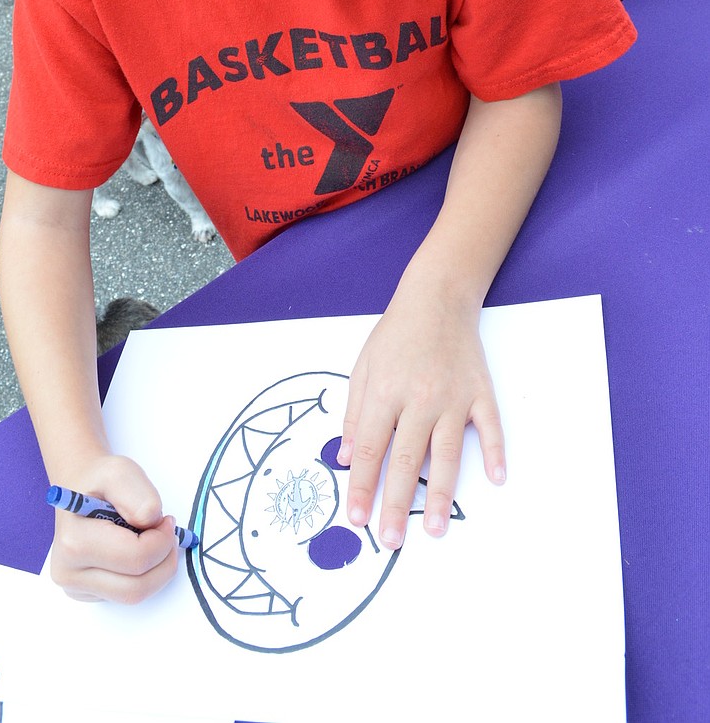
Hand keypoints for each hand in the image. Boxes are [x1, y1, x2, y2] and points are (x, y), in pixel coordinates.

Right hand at [49, 452, 178, 602]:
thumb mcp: (121, 471)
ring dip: (157, 570)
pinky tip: (136, 550)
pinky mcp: (86, 594)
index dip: (162, 541)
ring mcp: (75, 587)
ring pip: (134, 595)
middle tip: (168, 534)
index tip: (167, 521)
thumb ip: (140, 495)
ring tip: (155, 540)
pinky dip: (143, 575)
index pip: (135, 559)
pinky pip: (126, 594)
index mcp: (74, 542)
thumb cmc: (98, 481)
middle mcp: (68, 572)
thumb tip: (152, 524)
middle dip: (164, 561)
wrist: (79, 488)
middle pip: (136, 587)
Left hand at [338, 278, 504, 548]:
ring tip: (433, 529)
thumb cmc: (396, 334)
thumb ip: (353, 413)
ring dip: (439, 494)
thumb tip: (344, 457)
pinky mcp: (480, 392)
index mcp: (384, 391)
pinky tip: (495, 479)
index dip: (360, 486)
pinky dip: (493, 453)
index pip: (368, 448)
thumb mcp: (362, 366)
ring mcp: (453, 397)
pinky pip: (489, 428)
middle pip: (405, 460)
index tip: (355, 517)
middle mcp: (418, 398)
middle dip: (395, 504)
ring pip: (446, 454)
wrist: (437, 297)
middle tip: (389, 541)